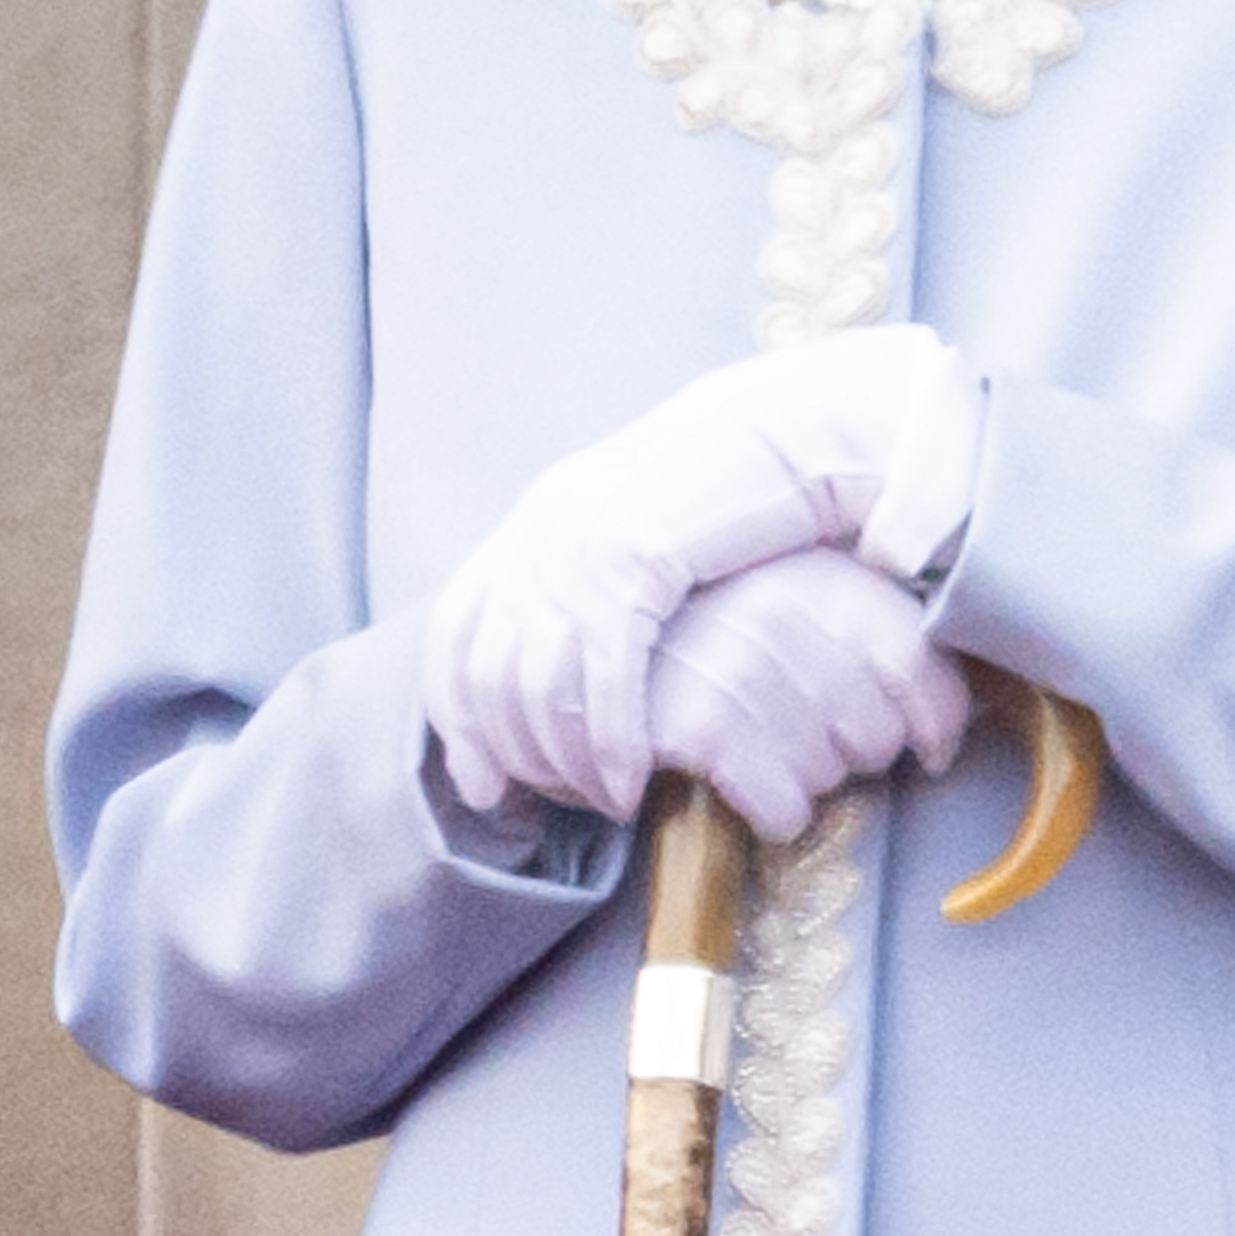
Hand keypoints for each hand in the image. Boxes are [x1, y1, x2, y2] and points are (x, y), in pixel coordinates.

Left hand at [422, 326, 979, 819]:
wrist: (780, 430)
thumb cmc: (721, 496)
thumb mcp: (632, 533)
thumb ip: (587, 586)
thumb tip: (551, 662)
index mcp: (535, 522)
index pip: (454, 635)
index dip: (458, 720)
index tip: (483, 787)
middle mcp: (540, 534)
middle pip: (491, 675)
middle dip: (517, 756)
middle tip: (555, 805)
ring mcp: (580, 547)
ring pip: (541, 688)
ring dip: (567, 763)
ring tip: (604, 801)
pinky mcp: (632, 564)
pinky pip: (604, 679)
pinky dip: (610, 744)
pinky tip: (630, 781)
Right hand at [647, 547, 972, 839]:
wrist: (588, 640)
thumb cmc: (709, 627)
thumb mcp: (799, 596)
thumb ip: (874, 634)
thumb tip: (948, 723)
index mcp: (825, 573)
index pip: (924, 665)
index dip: (937, 722)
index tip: (930, 746)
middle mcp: (790, 611)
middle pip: (880, 735)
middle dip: (852, 751)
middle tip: (802, 730)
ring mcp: (743, 665)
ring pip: (831, 778)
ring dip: (804, 779)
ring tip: (759, 742)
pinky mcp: (700, 725)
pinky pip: (785, 809)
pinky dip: (770, 810)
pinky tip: (740, 777)